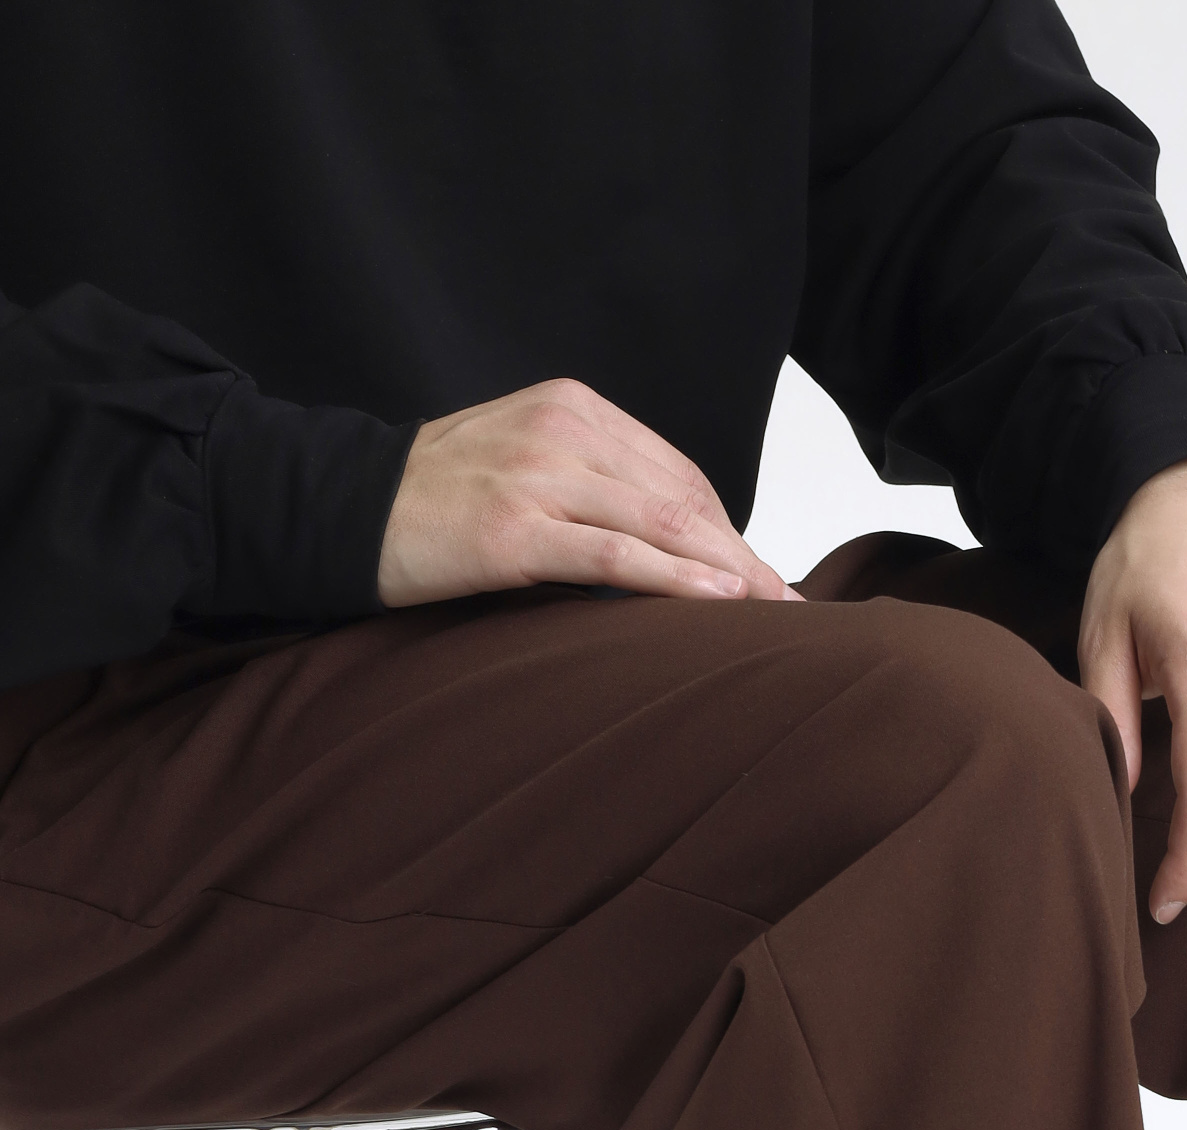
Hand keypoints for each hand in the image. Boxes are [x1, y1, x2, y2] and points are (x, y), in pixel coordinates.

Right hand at [376, 378, 799, 608]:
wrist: (345, 508)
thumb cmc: (440, 500)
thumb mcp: (528, 468)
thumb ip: (595, 484)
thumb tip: (673, 541)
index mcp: (574, 408)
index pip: (677, 472)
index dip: (729, 529)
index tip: (764, 575)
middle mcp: (563, 431)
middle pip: (681, 497)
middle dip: (742, 556)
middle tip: (789, 604)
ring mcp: (537, 477)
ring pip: (660, 523)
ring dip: (727, 573)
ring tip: (773, 612)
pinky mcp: (515, 530)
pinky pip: (614, 556)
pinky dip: (675, 580)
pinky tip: (721, 602)